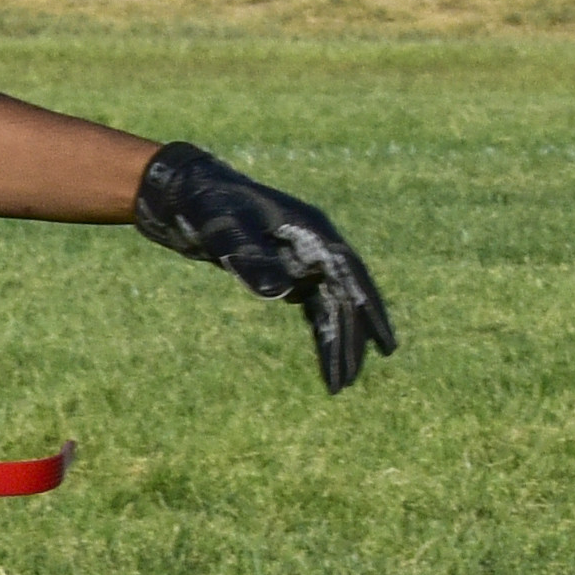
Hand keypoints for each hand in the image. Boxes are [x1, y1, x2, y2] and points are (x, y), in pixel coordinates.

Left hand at [133, 142, 398, 393]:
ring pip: (330, 304)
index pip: (351, 278)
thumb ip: (255, 261)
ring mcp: (302, 257)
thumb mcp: (227, 234)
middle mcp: (314, 244)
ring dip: (336, 340)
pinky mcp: (286, 267)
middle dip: (351, 340)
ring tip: (339, 381)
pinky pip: (313, 303)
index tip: (386, 348)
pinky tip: (324, 353)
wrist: (188, 193)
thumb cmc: (209, 208)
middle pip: (344, 297)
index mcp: (312, 232)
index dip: (371, 313)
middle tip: (349, 381)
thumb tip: (287, 293)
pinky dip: (320, 328)